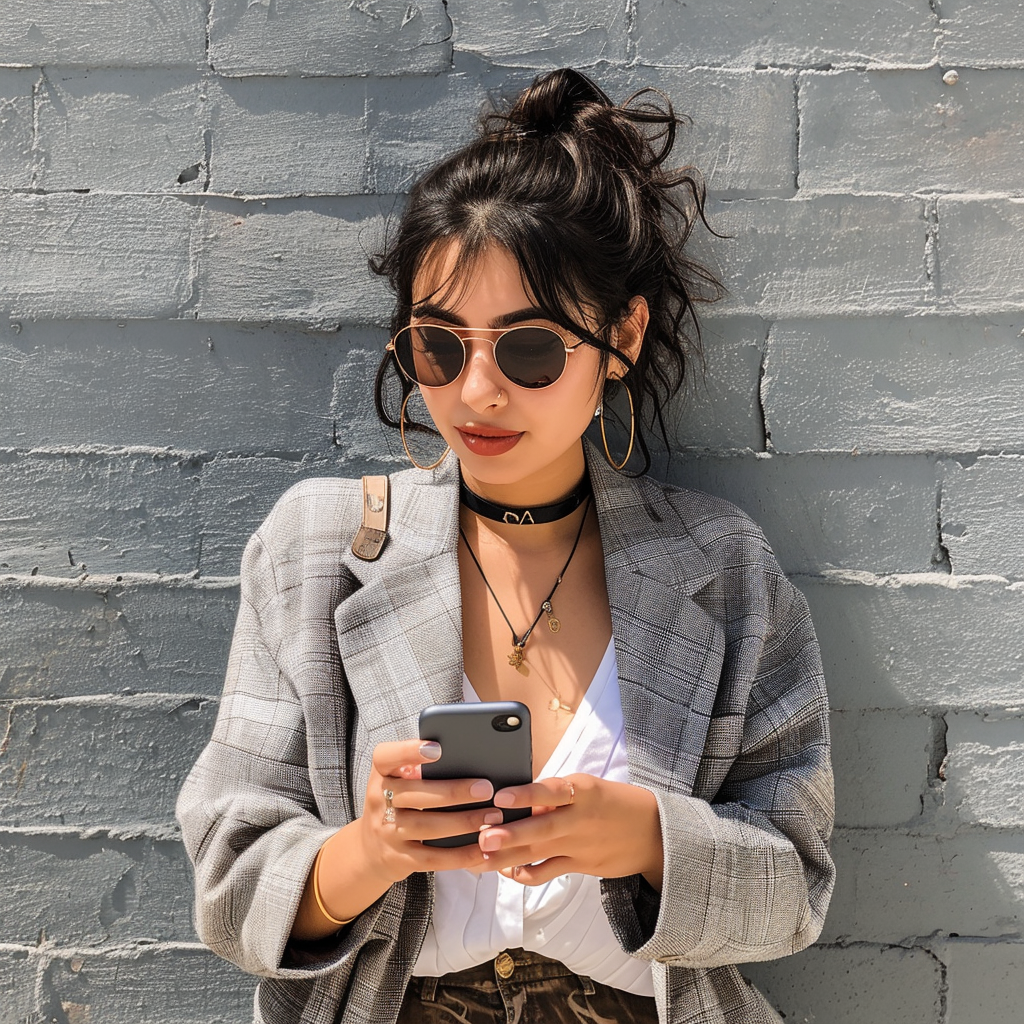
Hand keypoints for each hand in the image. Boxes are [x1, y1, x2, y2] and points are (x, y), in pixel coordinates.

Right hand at [353, 738, 502, 884]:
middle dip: (454, 792)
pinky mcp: (399, 859)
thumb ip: (421, 767)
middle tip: (486, 788)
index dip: (408, 751)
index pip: (385, 757)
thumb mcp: (400, 779)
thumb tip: (468, 756)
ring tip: (493, 816)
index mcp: (381, 773)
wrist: (371, 848)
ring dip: (463, 822)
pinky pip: (432, 858)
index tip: (438, 749)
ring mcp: (386, 832)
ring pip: (427, 827)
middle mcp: (379, 801)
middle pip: (416, 795)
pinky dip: (460, 855)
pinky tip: (483, 848)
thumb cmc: (398, 802)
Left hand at [474, 773, 663, 888]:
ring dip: (507, 857)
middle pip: (541, 828)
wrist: (654, 832)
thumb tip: (522, 801)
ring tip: (480, 858)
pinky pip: (547, 873)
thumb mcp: (589, 787)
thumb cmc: (614, 802)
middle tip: (483, 836)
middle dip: (510, 834)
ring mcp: (580, 846)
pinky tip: (505, 871)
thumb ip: (556, 795)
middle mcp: (580, 818)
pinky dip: (525, 874)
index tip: (501, 797)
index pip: (551, 791)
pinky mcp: (580, 867)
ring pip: (538, 854)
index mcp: (583, 790)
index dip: (526, 794)